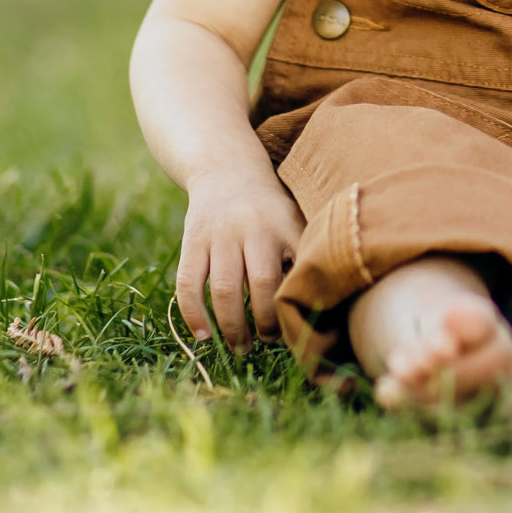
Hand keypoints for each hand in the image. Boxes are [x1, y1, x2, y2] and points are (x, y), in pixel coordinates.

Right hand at [175, 159, 302, 350]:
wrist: (225, 165)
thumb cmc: (269, 207)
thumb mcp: (294, 217)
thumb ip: (305, 253)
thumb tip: (322, 304)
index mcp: (285, 223)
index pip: (299, 269)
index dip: (300, 303)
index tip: (303, 327)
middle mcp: (253, 227)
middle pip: (262, 284)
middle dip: (268, 322)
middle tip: (270, 341)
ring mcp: (220, 234)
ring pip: (224, 290)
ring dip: (233, 327)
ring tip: (242, 347)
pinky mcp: (193, 240)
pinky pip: (189, 283)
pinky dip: (193, 314)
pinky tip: (203, 335)